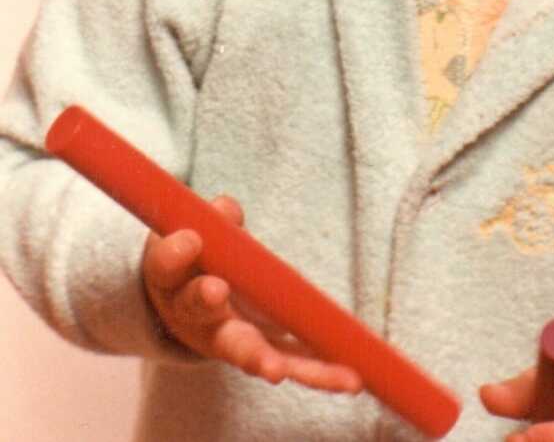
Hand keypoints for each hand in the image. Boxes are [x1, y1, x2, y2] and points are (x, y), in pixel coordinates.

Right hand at [141, 194, 361, 392]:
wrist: (185, 297)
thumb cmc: (192, 256)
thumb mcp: (191, 229)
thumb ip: (213, 221)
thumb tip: (228, 211)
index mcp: (173, 281)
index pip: (168, 267)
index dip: (177, 253)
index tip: (190, 240)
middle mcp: (198, 318)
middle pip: (203, 318)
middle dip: (209, 304)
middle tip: (217, 292)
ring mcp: (232, 339)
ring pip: (250, 352)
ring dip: (265, 360)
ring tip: (277, 370)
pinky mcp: (266, 350)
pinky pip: (292, 362)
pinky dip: (317, 372)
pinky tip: (347, 379)